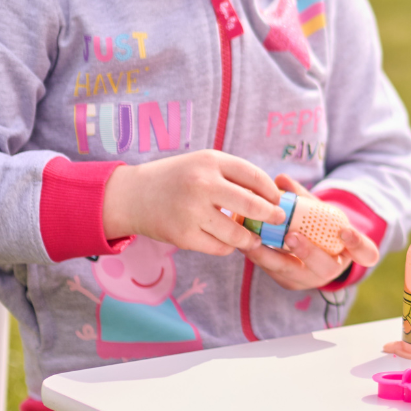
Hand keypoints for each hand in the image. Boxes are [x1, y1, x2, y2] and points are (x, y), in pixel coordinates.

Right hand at [102, 150, 285, 255]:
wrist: (133, 195)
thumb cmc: (175, 178)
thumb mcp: (202, 164)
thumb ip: (232, 175)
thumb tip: (270, 196)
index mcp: (210, 162)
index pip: (254, 176)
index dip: (271, 191)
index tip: (277, 200)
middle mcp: (202, 185)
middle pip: (252, 205)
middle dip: (270, 216)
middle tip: (277, 221)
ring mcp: (193, 212)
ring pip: (238, 234)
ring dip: (250, 238)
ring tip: (252, 238)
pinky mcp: (184, 236)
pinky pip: (220, 248)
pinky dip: (227, 247)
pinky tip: (225, 242)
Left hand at [246, 174, 379, 290]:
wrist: (309, 248)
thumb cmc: (319, 225)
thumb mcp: (318, 209)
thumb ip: (303, 196)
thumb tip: (281, 178)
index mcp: (351, 251)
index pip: (366, 253)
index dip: (358, 244)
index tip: (346, 230)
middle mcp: (334, 269)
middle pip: (325, 267)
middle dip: (307, 252)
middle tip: (291, 236)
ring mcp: (311, 279)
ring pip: (293, 273)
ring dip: (271, 256)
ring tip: (253, 240)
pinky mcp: (290, 282)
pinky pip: (275, 273)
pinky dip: (259, 258)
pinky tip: (245, 243)